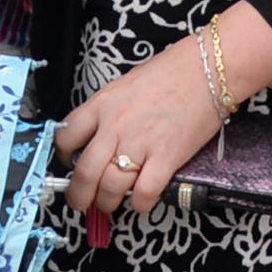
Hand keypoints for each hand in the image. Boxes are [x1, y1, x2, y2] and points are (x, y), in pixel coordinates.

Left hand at [53, 38, 224, 219]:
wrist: (208, 68)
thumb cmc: (172, 72)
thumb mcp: (126, 85)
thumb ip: (108, 110)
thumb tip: (98, 137)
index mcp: (102, 104)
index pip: (66, 137)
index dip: (64, 157)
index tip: (70, 165)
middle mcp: (116, 125)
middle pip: (84, 172)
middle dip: (78, 195)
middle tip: (81, 201)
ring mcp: (141, 142)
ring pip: (110, 188)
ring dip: (106, 203)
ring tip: (110, 203)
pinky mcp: (167, 157)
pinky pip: (144, 193)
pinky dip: (140, 204)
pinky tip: (141, 200)